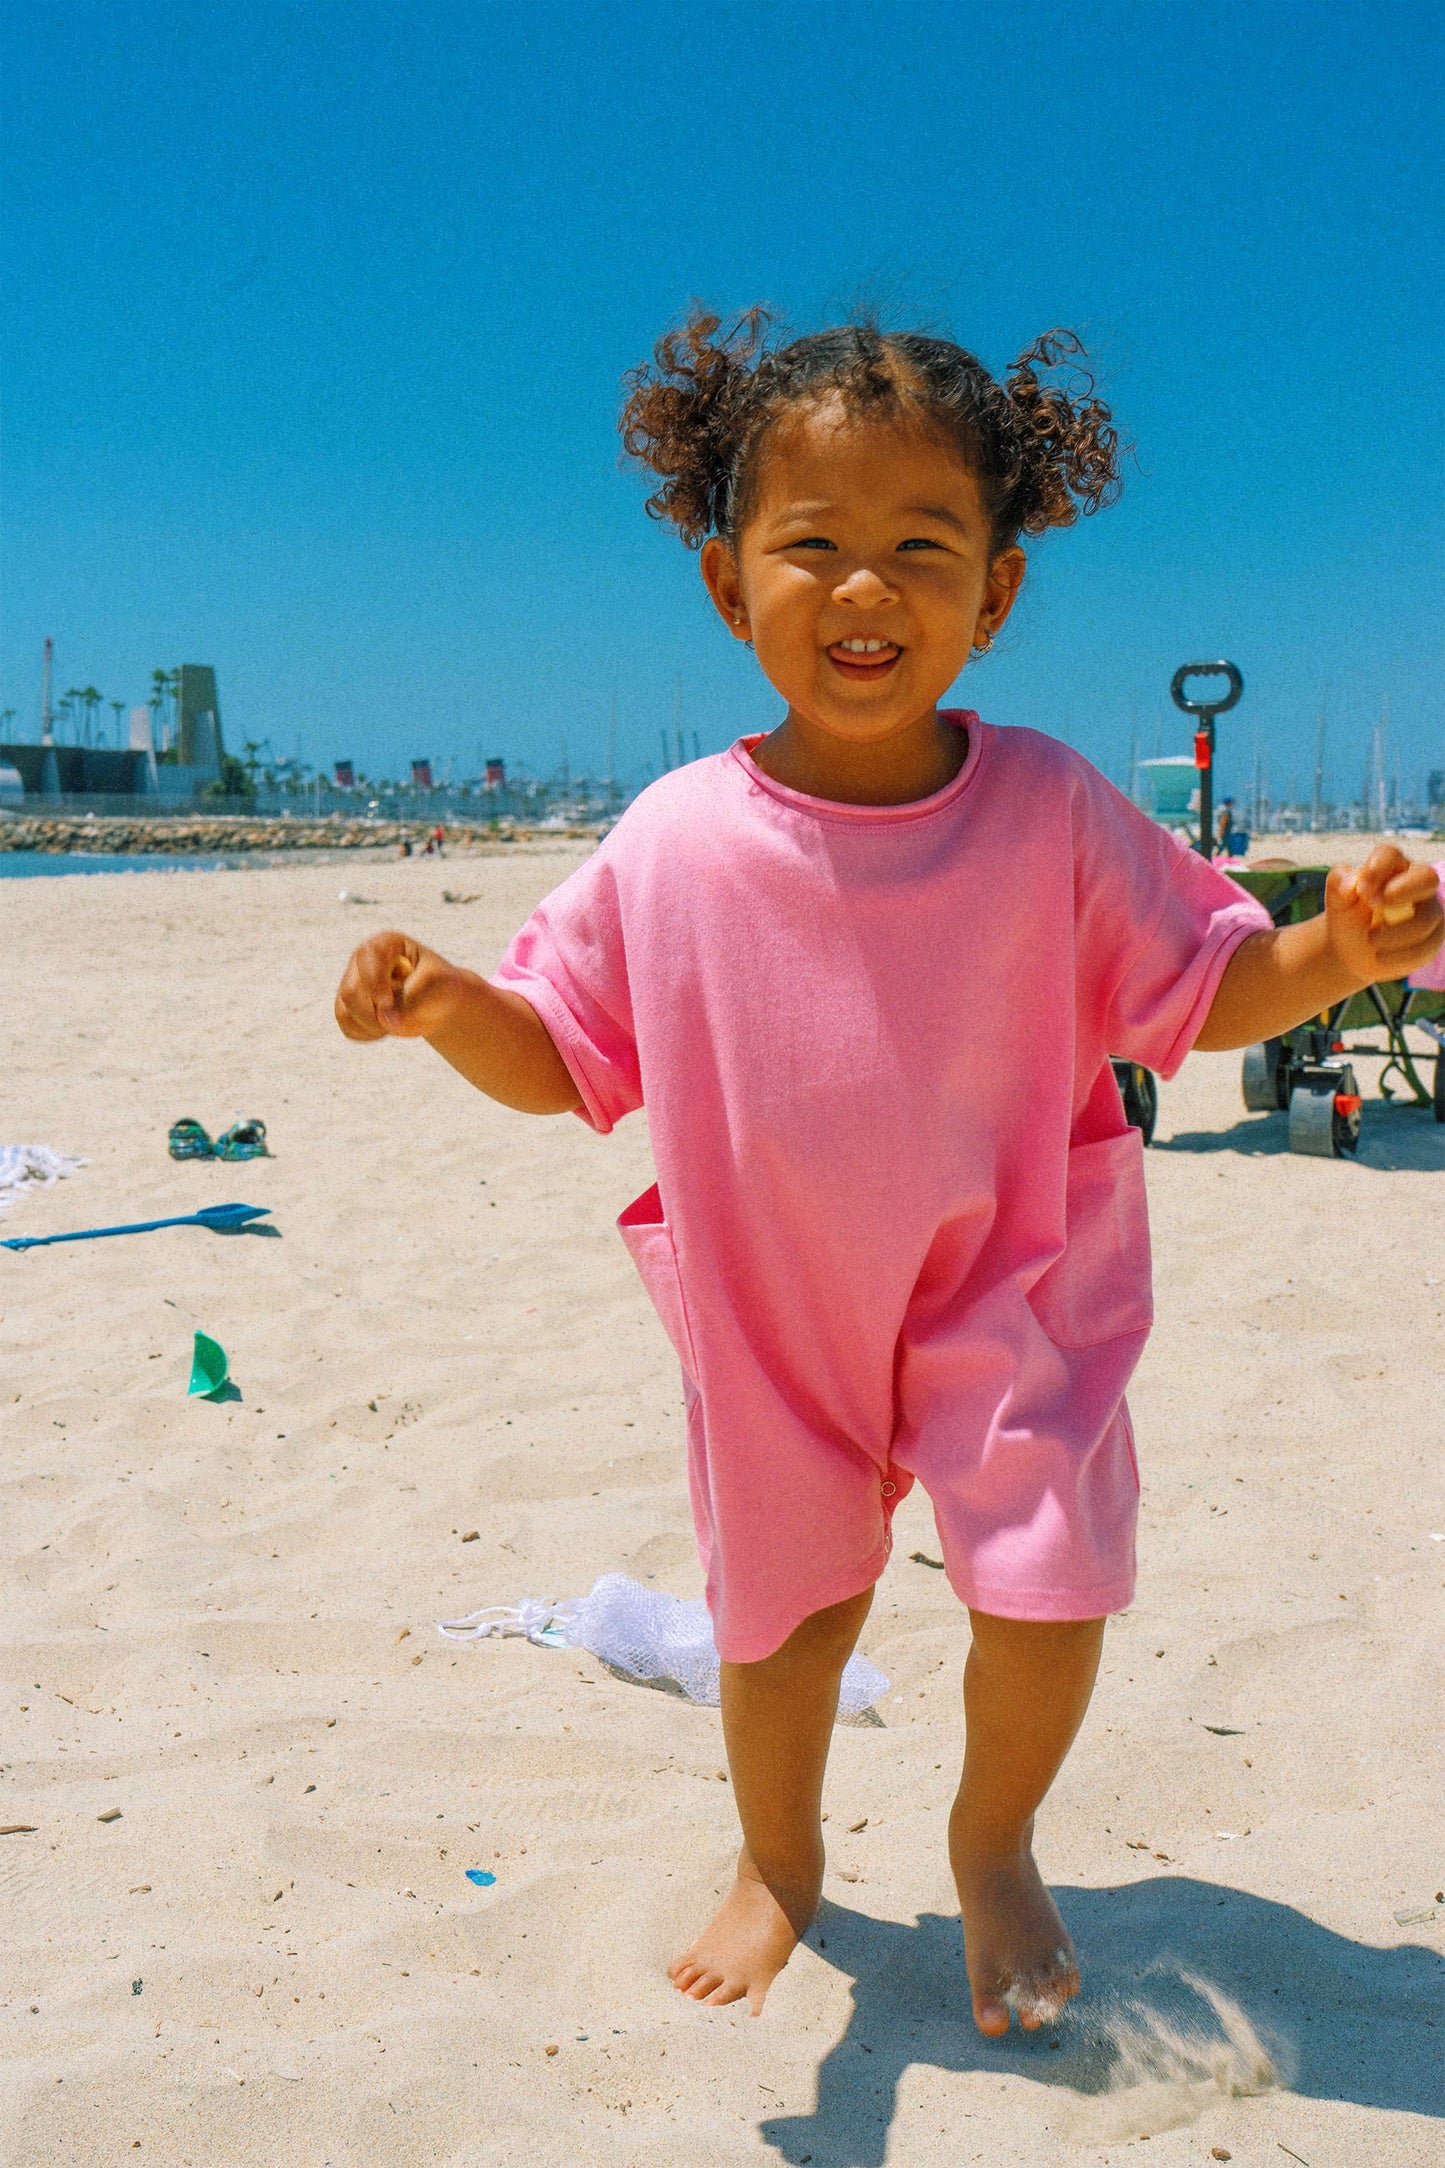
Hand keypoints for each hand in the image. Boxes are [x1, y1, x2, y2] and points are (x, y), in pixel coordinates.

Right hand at [334, 930, 462, 1040]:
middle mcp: (362, 961)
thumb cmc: (439, 986)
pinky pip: (347, 1026)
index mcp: (384, 944)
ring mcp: (351, 982)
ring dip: (372, 1026)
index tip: (389, 1004)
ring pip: (344, 1011)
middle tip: (400, 1021)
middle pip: (351, 991)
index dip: (374, 984)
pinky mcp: (347, 1005)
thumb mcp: (438, 985)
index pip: (366, 958)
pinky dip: (367, 1034)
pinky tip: (386, 1028)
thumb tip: (388, 1022)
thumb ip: (415, 999)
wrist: (437, 1002)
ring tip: (397, 1023)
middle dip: (375, 1014)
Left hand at [1324, 847, 1443, 986]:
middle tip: (1375, 905)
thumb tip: (1350, 884)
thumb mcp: (1337, 901)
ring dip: (1392, 934)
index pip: (1390, 855)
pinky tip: (1379, 958)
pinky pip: (1425, 948)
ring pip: (1425, 920)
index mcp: (1391, 867)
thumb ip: (1338, 884)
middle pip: (1427, 877)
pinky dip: (1397, 957)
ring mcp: (1429, 911)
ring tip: (1370, 939)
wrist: (1353, 950)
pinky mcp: (1432, 938)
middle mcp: (1417, 884)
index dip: (1377, 869)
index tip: (1361, 890)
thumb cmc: (1347, 917)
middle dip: (1404, 891)